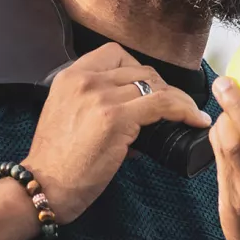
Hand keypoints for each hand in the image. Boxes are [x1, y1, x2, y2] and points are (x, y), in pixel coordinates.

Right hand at [23, 42, 212, 221]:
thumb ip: (95, 106)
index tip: (149, 89)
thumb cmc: (56, 162)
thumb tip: (138, 119)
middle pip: (140, 69)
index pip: (115, 53)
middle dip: (161, 88)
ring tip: (187, 116)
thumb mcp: (67, 117)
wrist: (44, 186)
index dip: (139, 69)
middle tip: (172, 110)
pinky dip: (185, 111)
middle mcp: (85, 80)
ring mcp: (100, 97)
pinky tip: (195, 121)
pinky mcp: (116, 118)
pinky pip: (163, 104)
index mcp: (70, 76)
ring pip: (155, 85)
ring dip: (176, 100)